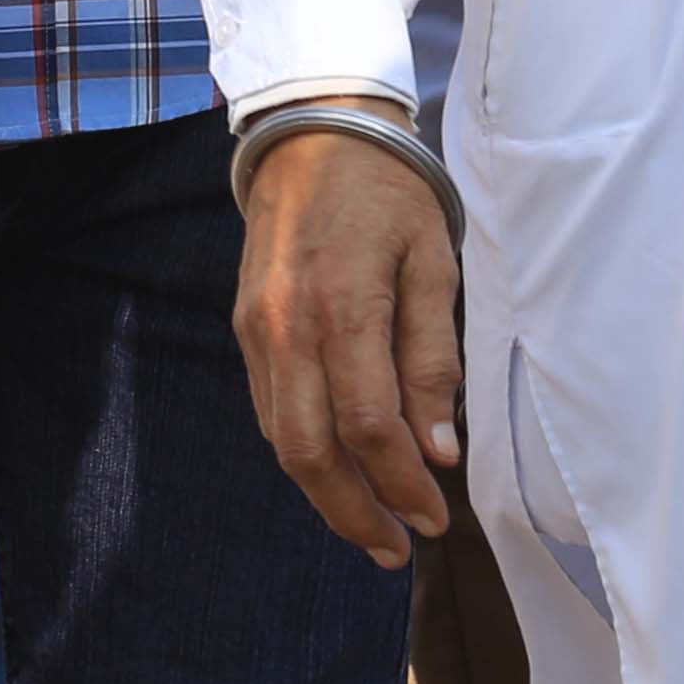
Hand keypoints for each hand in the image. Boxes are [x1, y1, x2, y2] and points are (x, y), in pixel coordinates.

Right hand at [234, 121, 462, 565]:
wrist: (311, 133)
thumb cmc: (388, 194)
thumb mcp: (433, 266)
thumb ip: (432, 359)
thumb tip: (438, 451)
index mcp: (342, 307)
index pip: (370, 426)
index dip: (403, 485)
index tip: (436, 518)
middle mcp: (286, 326)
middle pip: (310, 451)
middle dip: (354, 513)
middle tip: (396, 551)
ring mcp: (257, 328)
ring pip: (282, 438)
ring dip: (325, 494)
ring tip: (370, 527)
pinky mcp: (245, 326)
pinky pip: (268, 409)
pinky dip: (302, 451)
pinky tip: (338, 470)